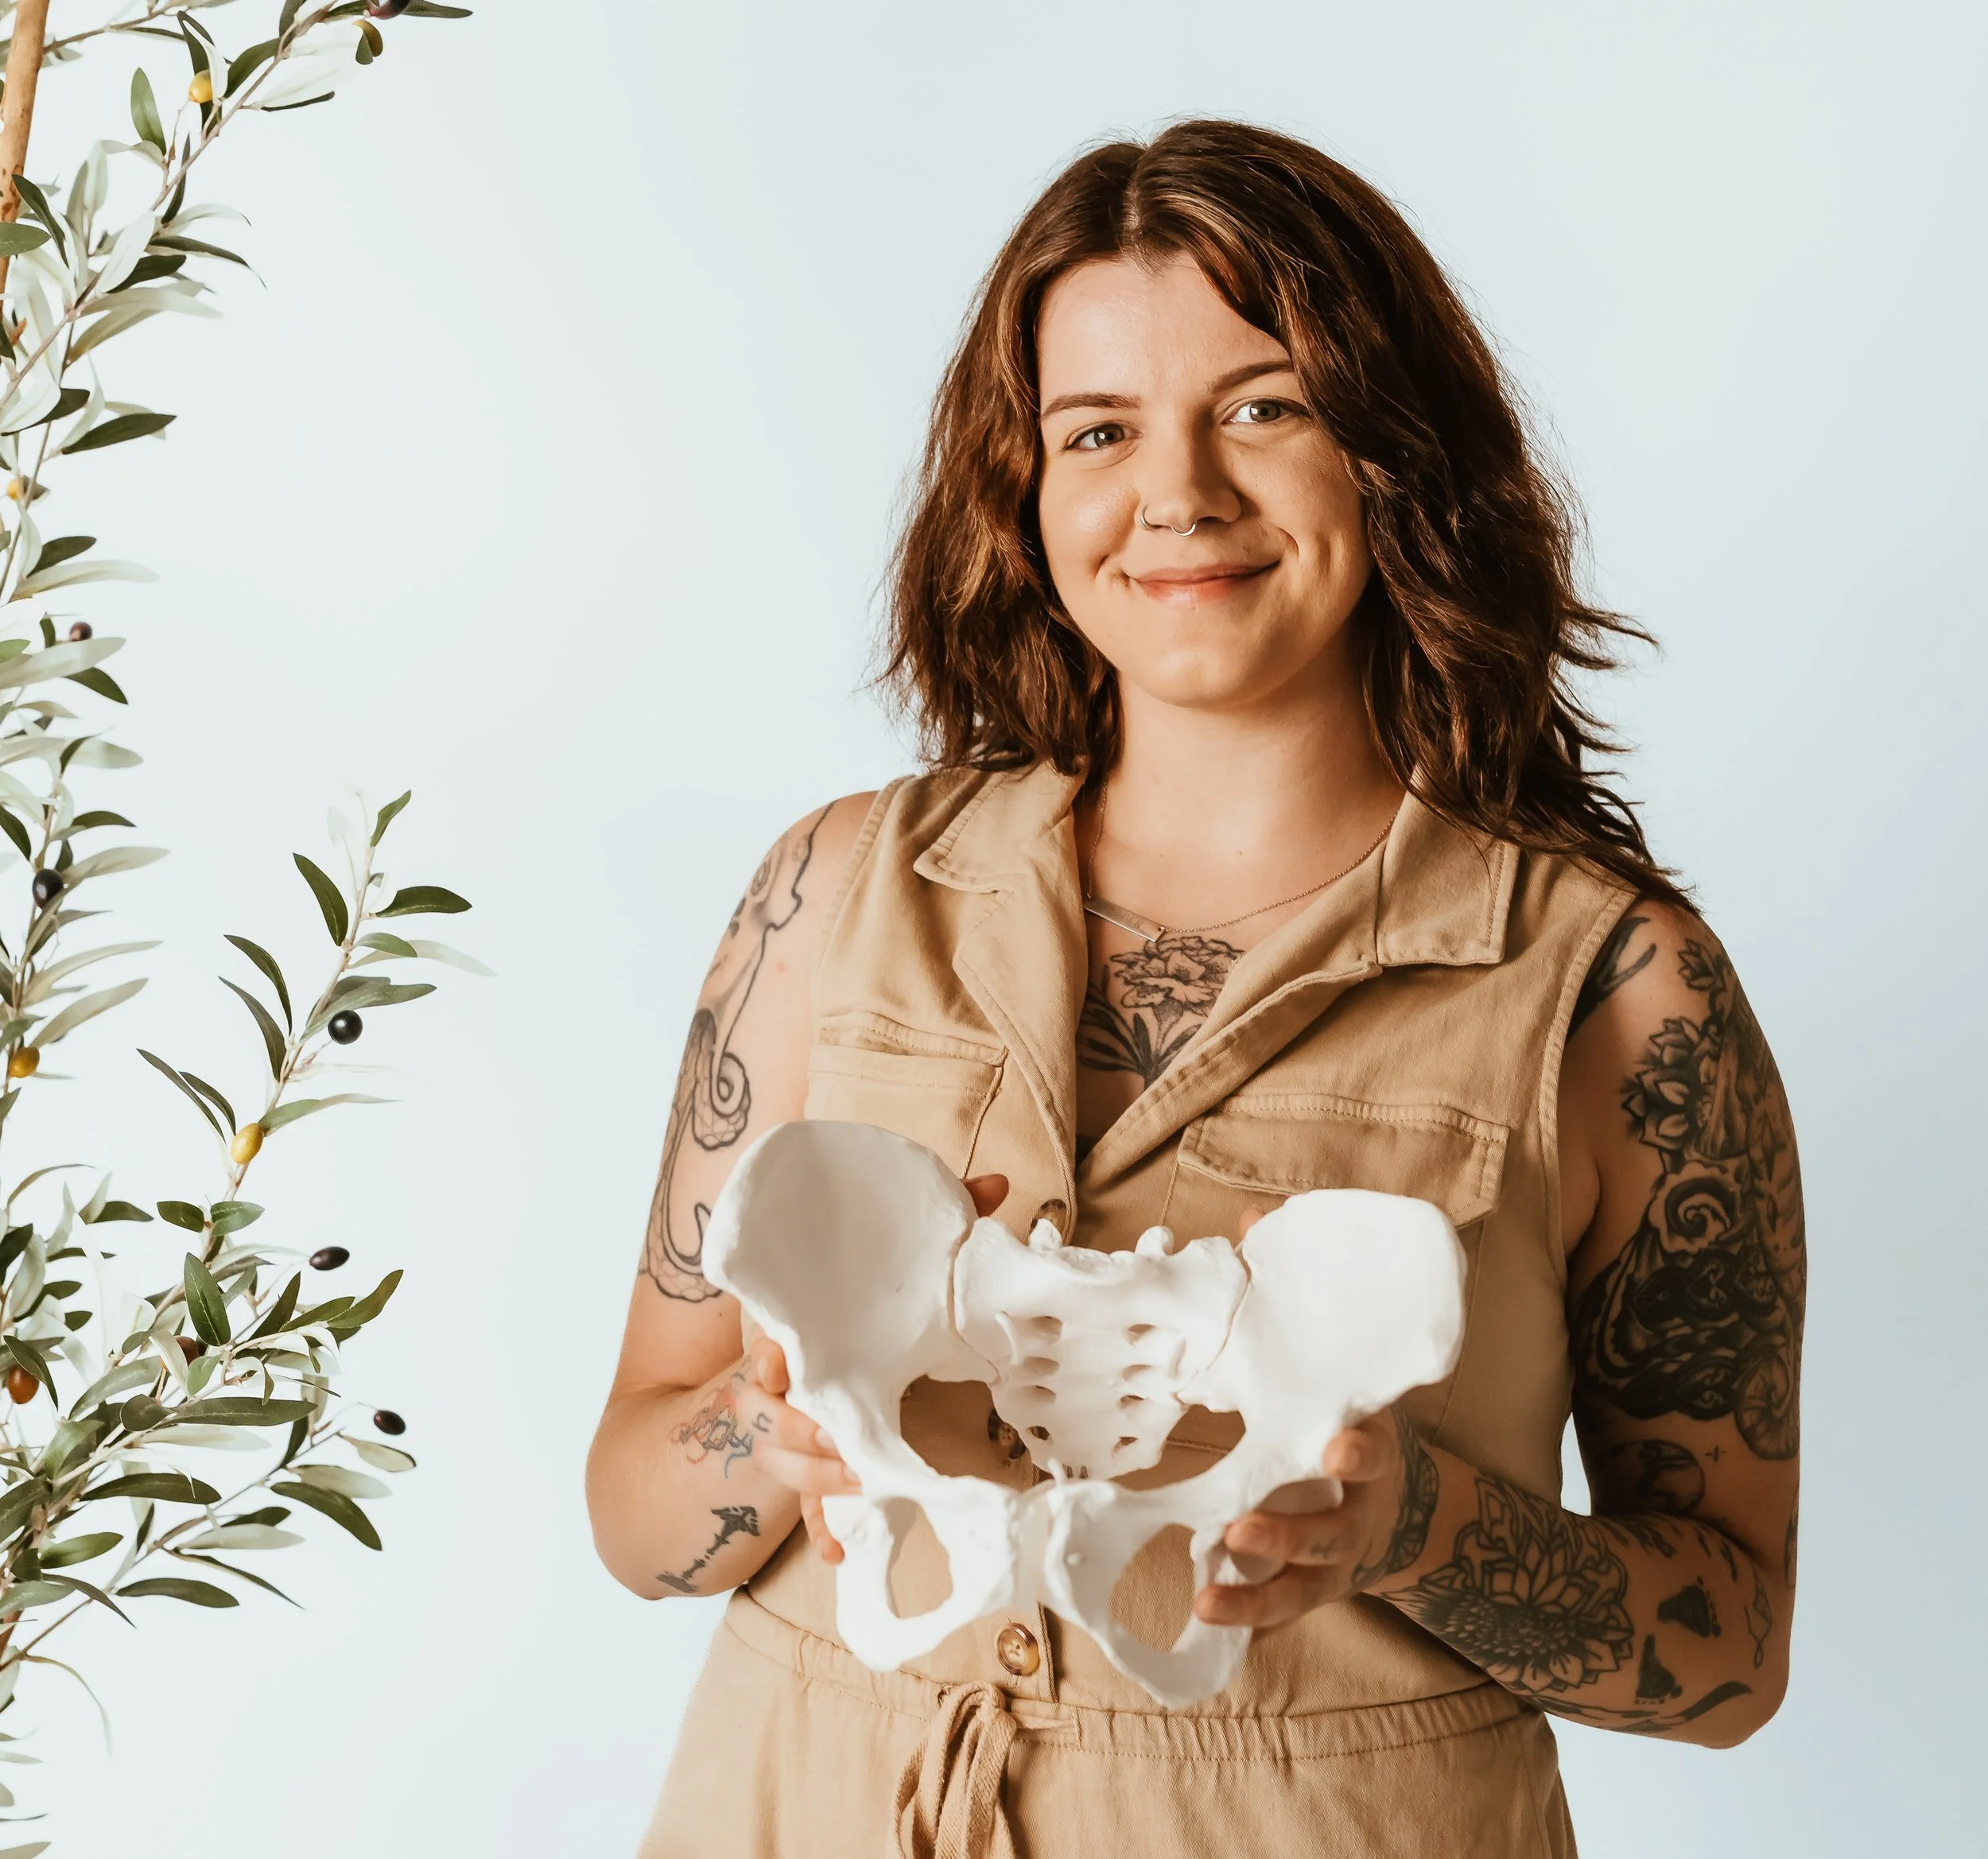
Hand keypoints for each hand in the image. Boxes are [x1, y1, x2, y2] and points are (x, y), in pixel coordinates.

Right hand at [743, 1172, 1009, 1565]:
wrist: (807, 1308)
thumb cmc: (859, 1272)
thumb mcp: (897, 1240)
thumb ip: (941, 1208)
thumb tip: (998, 1184)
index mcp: (797, 1317)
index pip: (765, 1335)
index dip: (765, 1355)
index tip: (772, 1371)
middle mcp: (787, 1372)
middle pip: (774, 1411)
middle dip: (804, 1433)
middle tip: (845, 1445)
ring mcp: (793, 1419)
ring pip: (785, 1459)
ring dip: (819, 1480)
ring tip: (865, 1488)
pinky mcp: (810, 1454)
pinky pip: (806, 1499)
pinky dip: (822, 1527)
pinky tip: (840, 1557)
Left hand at [1192, 1406, 1418, 1628]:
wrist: (1408, 1509)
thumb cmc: (1357, 1436)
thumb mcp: (1355, 1408)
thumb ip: (1321, 1390)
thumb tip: (1249, 1332)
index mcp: (1375, 1459)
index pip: (1372, 1455)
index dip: (1356, 1454)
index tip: (1336, 1449)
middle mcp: (1362, 1517)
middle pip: (1328, 1534)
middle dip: (1284, 1536)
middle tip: (1239, 1531)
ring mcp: (1343, 1563)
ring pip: (1304, 1583)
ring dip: (1254, 1594)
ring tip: (1206, 1600)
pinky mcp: (1323, 1590)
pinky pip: (1285, 1608)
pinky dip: (1248, 1618)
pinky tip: (1207, 1620)